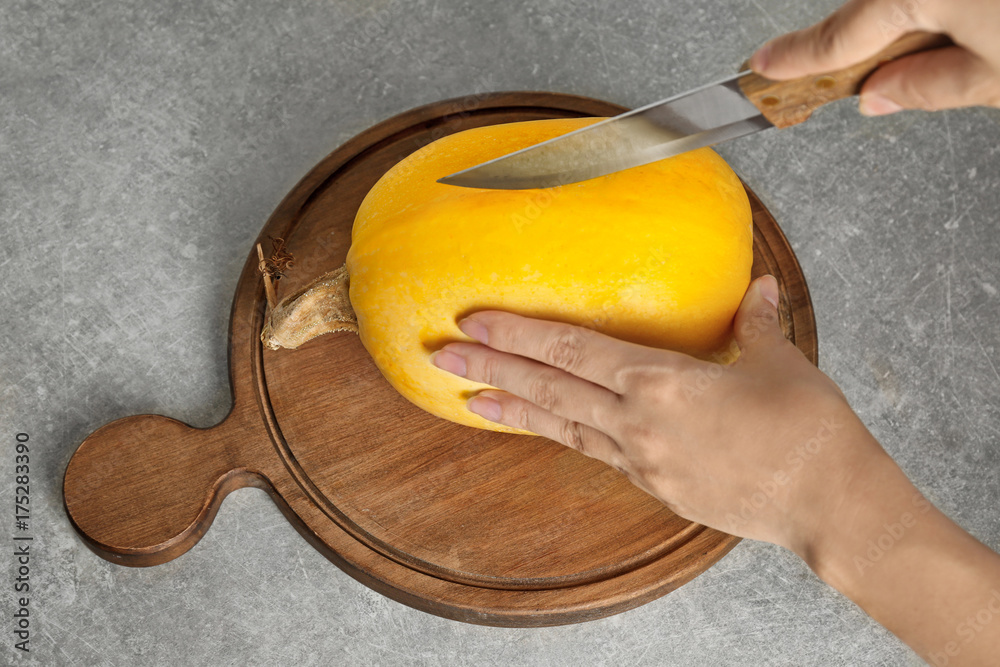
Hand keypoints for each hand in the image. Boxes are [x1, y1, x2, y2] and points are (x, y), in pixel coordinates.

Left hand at [432, 275, 999, 663]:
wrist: (830, 506)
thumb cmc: (808, 432)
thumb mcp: (779, 362)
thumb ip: (754, 319)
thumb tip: (755, 283)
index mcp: (662, 384)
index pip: (572, 351)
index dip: (520, 334)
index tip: (475, 322)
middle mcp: (639, 424)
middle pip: (551, 391)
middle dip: (494, 371)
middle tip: (446, 357)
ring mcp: (643, 462)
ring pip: (565, 428)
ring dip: (517, 411)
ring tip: (474, 401)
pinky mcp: (657, 488)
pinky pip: (597, 453)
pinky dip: (566, 435)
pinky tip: (550, 427)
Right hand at [748, 0, 999, 114]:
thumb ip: (932, 84)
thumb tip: (879, 94)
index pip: (838, 35)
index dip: (793, 57)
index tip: (761, 64)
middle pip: (879, 6)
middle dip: (881, 42)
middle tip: (882, 81)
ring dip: (929, 17)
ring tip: (977, 43)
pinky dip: (952, 5)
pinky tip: (984, 18)